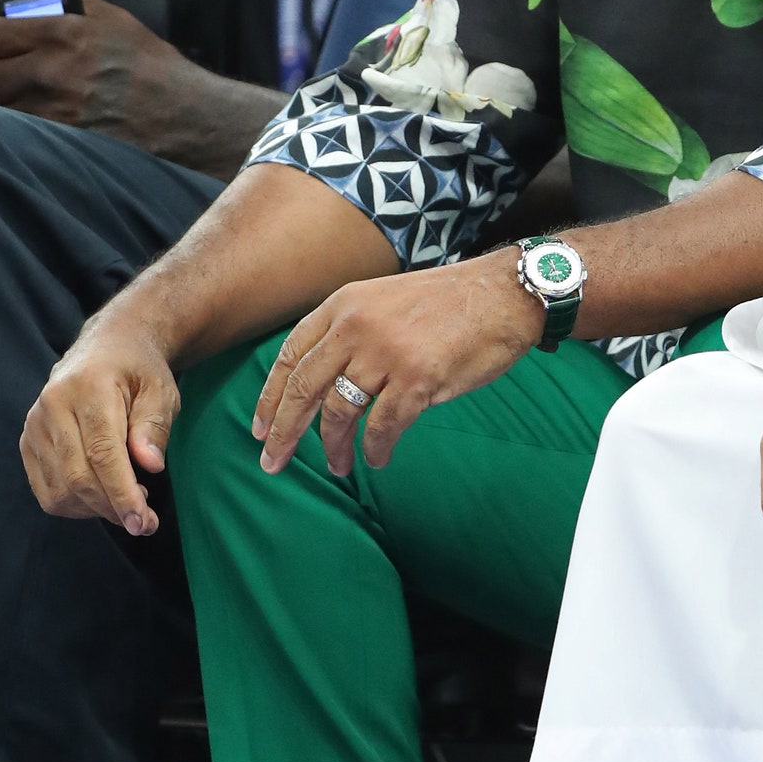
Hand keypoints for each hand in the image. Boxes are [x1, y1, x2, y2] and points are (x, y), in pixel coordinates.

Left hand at [0, 0, 205, 152]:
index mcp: (58, 34)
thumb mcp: (113, 20)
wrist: (183, 117)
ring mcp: (49, 114)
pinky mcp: (57, 145)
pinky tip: (33, 124)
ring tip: (11, 101)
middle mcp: (47, 74)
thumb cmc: (153, 70)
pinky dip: (14, 131)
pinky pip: (12, 137)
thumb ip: (70, 4)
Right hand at [20, 310, 176, 535]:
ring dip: (96, 509)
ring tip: (126, 499)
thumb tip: (149, 466)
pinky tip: (100, 495)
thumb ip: (154, 427)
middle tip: (145, 521)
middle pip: (78, 476)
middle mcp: (53, 405)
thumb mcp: (161, 390)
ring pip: (60, 489)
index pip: (102, 452)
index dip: (122, 493)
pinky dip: (75, 504)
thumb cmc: (139, 370)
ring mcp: (34, 424)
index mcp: (88, 387)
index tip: (143, 523)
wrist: (106, 348)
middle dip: (113, 508)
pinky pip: (47, 490)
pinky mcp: (27, 441)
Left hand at [254, 254, 545, 477]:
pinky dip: (375, 449)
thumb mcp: (383, 300)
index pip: (290, 356)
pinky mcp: (417, 378)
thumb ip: (349, 331)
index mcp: (343, 305)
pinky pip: (382, 426)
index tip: (261, 429)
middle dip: (284, 432)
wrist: (501, 294)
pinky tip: (376, 459)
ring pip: (340, 412)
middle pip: (304, 389)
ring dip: (335, 447)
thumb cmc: (446, 304)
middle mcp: (356, 326)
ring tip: (338, 466)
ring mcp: (385, 352)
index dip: (270, 397)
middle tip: (273, 463)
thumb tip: (320, 382)